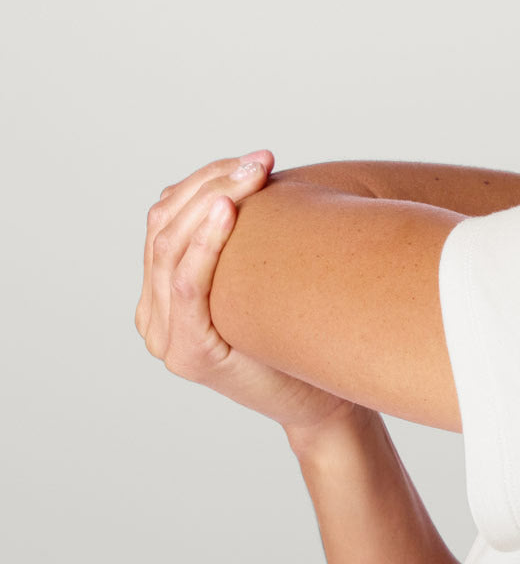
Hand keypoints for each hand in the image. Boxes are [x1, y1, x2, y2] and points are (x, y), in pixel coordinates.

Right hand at [135, 150, 361, 436]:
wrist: (322, 403)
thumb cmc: (299, 337)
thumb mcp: (261, 281)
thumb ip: (239, 244)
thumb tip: (250, 179)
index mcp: (162, 293)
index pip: (166, 218)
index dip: (204, 180)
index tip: (252, 159)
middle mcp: (153, 315)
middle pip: (164, 227)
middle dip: (212, 184)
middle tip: (259, 161)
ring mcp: (165, 339)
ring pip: (170, 249)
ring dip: (212, 202)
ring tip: (250, 176)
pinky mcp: (189, 356)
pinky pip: (187, 287)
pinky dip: (205, 245)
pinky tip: (229, 212)